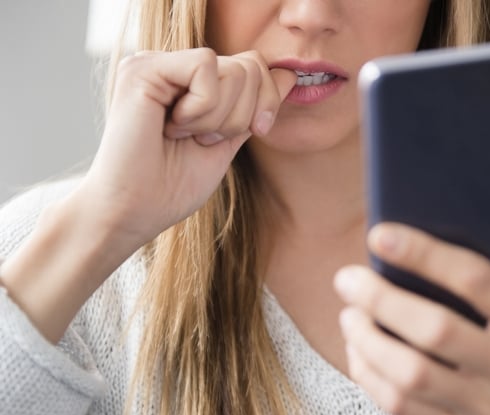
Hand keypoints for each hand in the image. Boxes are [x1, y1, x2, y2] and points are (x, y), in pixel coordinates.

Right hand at [80, 48, 295, 249]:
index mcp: (192, 83)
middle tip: (204, 140)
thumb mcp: (230, 141)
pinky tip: (171, 127)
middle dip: (243, 115)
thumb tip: (289, 75)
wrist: (134, 211)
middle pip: (250, 66)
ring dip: (219, 118)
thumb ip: (255, 107)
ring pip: (233, 68)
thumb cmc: (172, 186)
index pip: (254, 66)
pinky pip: (205, 67)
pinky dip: (202, 108)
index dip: (267, 100)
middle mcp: (174, 67)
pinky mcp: (143, 67)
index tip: (254, 131)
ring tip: (184, 136)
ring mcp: (157, 63)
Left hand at [334, 188, 489, 414]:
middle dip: (381, 299)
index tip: (379, 234)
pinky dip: (369, 374)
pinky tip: (358, 348)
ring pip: (412, 374)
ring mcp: (488, 409)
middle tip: (347, 277)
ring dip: (368, 339)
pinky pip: (401, 406)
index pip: (477, 280)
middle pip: (437, 330)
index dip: (424, 254)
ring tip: (349, 312)